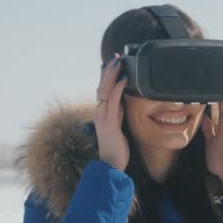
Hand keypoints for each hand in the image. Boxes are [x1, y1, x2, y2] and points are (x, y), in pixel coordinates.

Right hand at [94, 53, 129, 170]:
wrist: (111, 165)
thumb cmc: (115, 148)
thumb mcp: (117, 126)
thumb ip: (117, 114)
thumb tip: (121, 103)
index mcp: (101, 113)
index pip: (103, 90)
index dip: (106, 76)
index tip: (111, 64)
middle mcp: (99, 113)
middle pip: (102, 86)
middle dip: (108, 71)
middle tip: (115, 57)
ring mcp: (103, 117)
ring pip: (105, 91)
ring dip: (112, 75)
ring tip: (118, 63)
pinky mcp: (109, 122)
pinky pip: (113, 102)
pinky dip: (118, 89)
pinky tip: (123, 80)